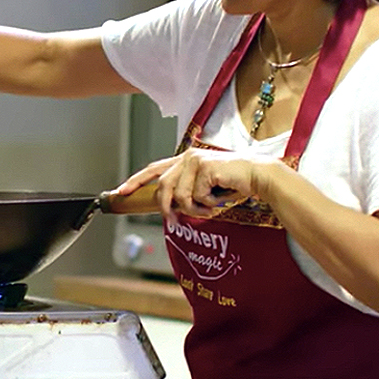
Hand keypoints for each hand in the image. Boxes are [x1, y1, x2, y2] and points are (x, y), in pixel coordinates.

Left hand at [115, 148, 268, 221]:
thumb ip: (186, 192)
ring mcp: (195, 161)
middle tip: (173, 220)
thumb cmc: (233, 184)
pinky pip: (196, 197)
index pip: (154, 169)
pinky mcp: (204, 167)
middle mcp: (187, 157)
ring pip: (180, 196)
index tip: (121, 193)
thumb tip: (169, 208)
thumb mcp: (204, 188)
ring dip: (194, 209)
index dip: (136, 181)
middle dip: (167, 208)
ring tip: (210, 207)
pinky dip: (208, 205)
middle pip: (163, 187)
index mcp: (184, 159)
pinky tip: (220, 199)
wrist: (258, 176)